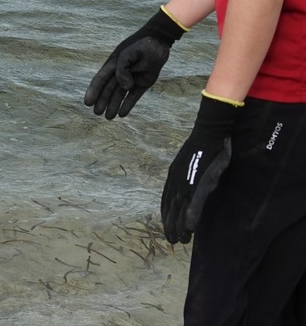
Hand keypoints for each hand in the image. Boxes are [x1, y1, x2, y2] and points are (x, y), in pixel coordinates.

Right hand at [84, 7, 186, 118]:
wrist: (158, 41)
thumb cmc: (140, 46)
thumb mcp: (127, 55)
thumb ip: (122, 71)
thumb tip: (125, 88)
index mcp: (112, 65)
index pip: (100, 80)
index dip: (93, 91)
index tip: (87, 102)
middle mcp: (120, 73)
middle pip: (108, 90)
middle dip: (102, 101)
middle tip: (97, 113)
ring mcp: (132, 78)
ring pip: (120, 95)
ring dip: (114, 105)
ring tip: (109, 117)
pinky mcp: (143, 83)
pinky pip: (134, 96)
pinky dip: (128, 104)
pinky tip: (122, 113)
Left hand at [161, 95, 240, 243]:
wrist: (210, 134)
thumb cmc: (203, 147)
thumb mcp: (192, 164)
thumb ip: (191, 177)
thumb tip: (196, 189)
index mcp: (173, 176)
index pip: (166, 199)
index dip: (166, 213)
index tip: (167, 225)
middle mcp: (176, 181)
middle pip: (170, 207)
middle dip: (170, 224)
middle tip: (171, 240)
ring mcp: (186, 182)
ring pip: (180, 209)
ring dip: (179, 226)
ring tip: (179, 240)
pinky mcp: (198, 183)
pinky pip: (193, 204)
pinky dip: (191, 217)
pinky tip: (190, 229)